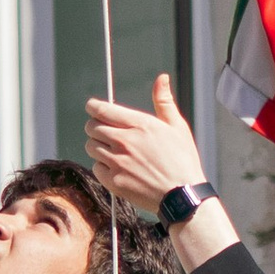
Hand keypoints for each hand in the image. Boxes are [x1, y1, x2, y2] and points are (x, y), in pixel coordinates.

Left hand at [86, 71, 210, 219]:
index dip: (93, 107)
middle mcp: (125, 141)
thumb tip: (161, 78)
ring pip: (91, 147)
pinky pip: (96, 167)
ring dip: (98, 146)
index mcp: (140, 125)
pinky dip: (102, 166)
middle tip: (104, 131)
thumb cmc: (182, 160)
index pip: (102, 110)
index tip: (93, 107)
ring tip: (113, 150)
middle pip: (91, 127)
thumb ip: (164, 101)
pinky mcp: (114, 181)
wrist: (182, 195)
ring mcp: (117, 162)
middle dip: (95, 126)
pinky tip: (117, 167)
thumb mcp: (177, 127)